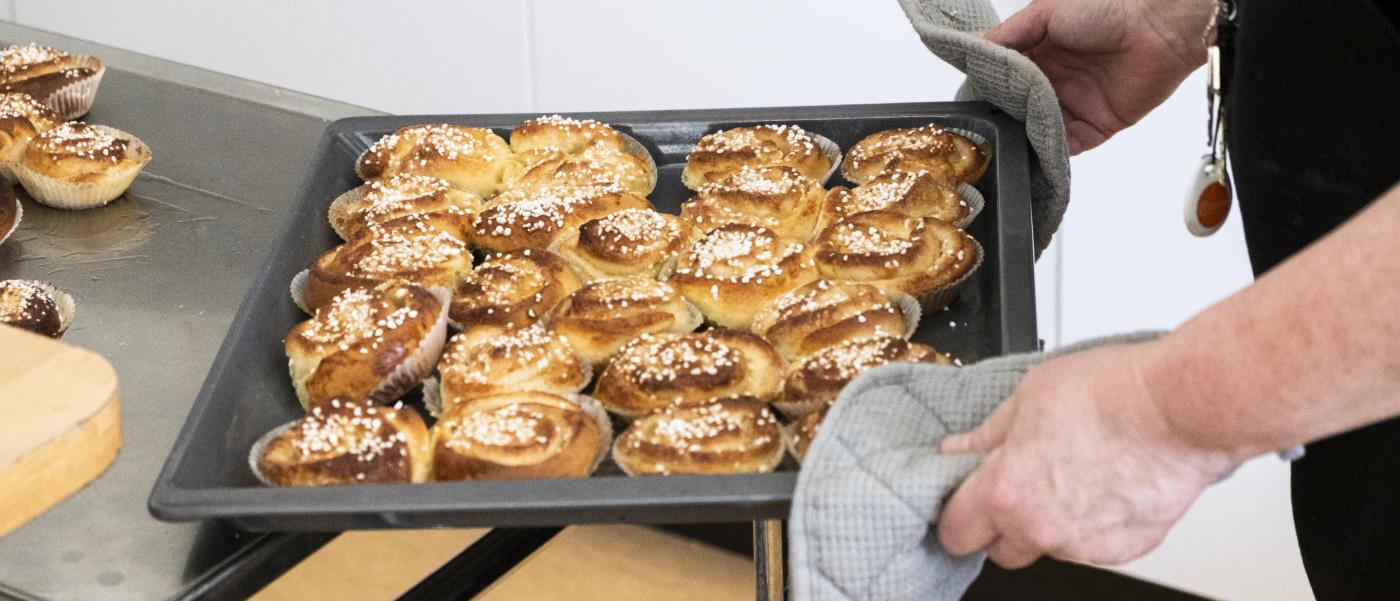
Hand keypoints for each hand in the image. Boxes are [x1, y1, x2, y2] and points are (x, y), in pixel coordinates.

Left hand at [936, 342, 1238, 568]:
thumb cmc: (1112, 393)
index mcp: (1007, 494)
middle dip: (1001, 523)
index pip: (955, 532)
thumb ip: (987, 435)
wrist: (1182, 407)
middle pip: (1000, 550)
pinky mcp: (1126, 548)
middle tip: (1017, 482)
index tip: (962, 497)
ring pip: (1049, 545)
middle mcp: (1043, 529)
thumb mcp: (1028, 397)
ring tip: (1073, 470)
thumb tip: (958, 450)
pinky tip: (1104, 482)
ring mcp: (1087, 545)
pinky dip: (1091, 522)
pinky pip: (1092, 544)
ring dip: (1049, 520)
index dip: (956, 513)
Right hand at [986, 0, 1212, 153]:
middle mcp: (1055, 81)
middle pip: (1018, 108)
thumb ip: (1007, 36)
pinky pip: (1068, 145)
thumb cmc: (1107, 7)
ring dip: (1025, 136)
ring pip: (1039, 130)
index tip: (970, 100)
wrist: (1158, 25)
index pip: (1004, 79)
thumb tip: (971, 49)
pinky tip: (1036, 151)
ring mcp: (1074, 105)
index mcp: (1040, 53)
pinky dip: (1052, 152)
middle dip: (1003, 117)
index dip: (987, 89)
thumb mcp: (1044, 12)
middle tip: (985, 124)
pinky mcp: (1097, 126)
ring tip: (1007, 141)